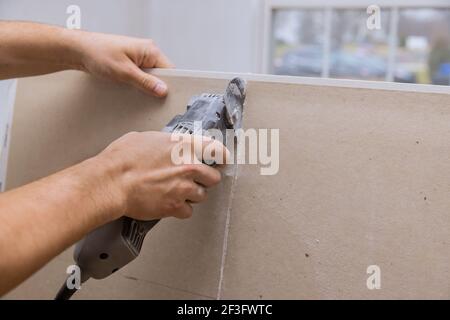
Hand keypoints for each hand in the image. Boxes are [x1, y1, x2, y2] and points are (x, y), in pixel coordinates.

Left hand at [74, 31, 173, 96]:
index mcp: (150, 50)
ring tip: (131, 87)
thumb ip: (146, 82)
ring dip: (143, 86)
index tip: (164, 97)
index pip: (170, 70)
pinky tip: (128, 86)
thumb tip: (162, 90)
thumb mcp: (125, 72)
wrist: (79, 50)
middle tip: (145, 94)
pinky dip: (136, 84)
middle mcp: (146, 52)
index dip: (168, 85)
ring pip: (150, 77)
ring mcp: (138, 58)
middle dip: (154, 87)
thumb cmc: (98, 53)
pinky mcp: (131, 64)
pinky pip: (140, 77)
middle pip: (161, 75)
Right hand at [94, 131, 228, 219]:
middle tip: (195, 180)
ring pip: (202, 196)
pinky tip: (170, 205)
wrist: (110, 182)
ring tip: (177, 193)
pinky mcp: (175, 206)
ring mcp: (184, 187)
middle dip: (206, 180)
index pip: (216, 149)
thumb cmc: (122, 159)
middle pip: (214, 177)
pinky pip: (188, 211)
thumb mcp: (145, 138)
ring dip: (192, 196)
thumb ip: (164, 143)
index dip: (221, 155)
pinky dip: (181, 210)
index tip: (222, 159)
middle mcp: (189, 166)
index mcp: (184, 146)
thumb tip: (165, 146)